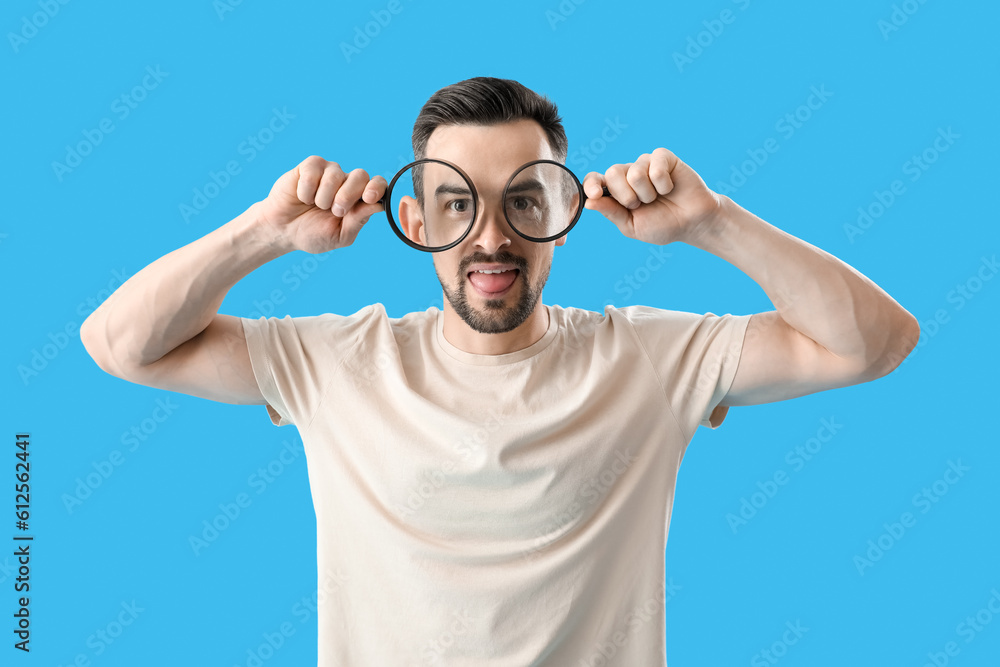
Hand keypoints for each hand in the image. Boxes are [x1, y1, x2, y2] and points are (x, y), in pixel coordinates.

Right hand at [256, 155, 386, 253]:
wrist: (283, 231)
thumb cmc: (313, 233)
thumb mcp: (340, 235)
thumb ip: (359, 220)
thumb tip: (379, 205)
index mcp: (359, 199)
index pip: (377, 184)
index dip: (376, 188)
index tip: (369, 197)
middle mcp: (347, 182)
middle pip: (360, 176)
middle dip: (348, 196)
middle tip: (336, 211)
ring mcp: (329, 172)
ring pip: (335, 175)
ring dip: (324, 197)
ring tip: (315, 206)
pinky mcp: (310, 166)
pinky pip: (313, 171)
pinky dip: (306, 190)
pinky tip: (302, 197)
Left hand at [582, 147, 722, 245]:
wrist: (692, 222)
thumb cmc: (662, 224)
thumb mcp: (632, 226)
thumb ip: (611, 213)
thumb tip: (589, 202)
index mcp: (616, 191)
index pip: (594, 180)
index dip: (591, 184)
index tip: (596, 194)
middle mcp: (628, 174)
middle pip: (613, 173)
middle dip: (627, 196)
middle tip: (641, 204)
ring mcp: (645, 164)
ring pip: (635, 173)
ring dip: (648, 194)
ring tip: (658, 197)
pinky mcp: (663, 158)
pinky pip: (655, 167)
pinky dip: (663, 184)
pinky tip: (670, 188)